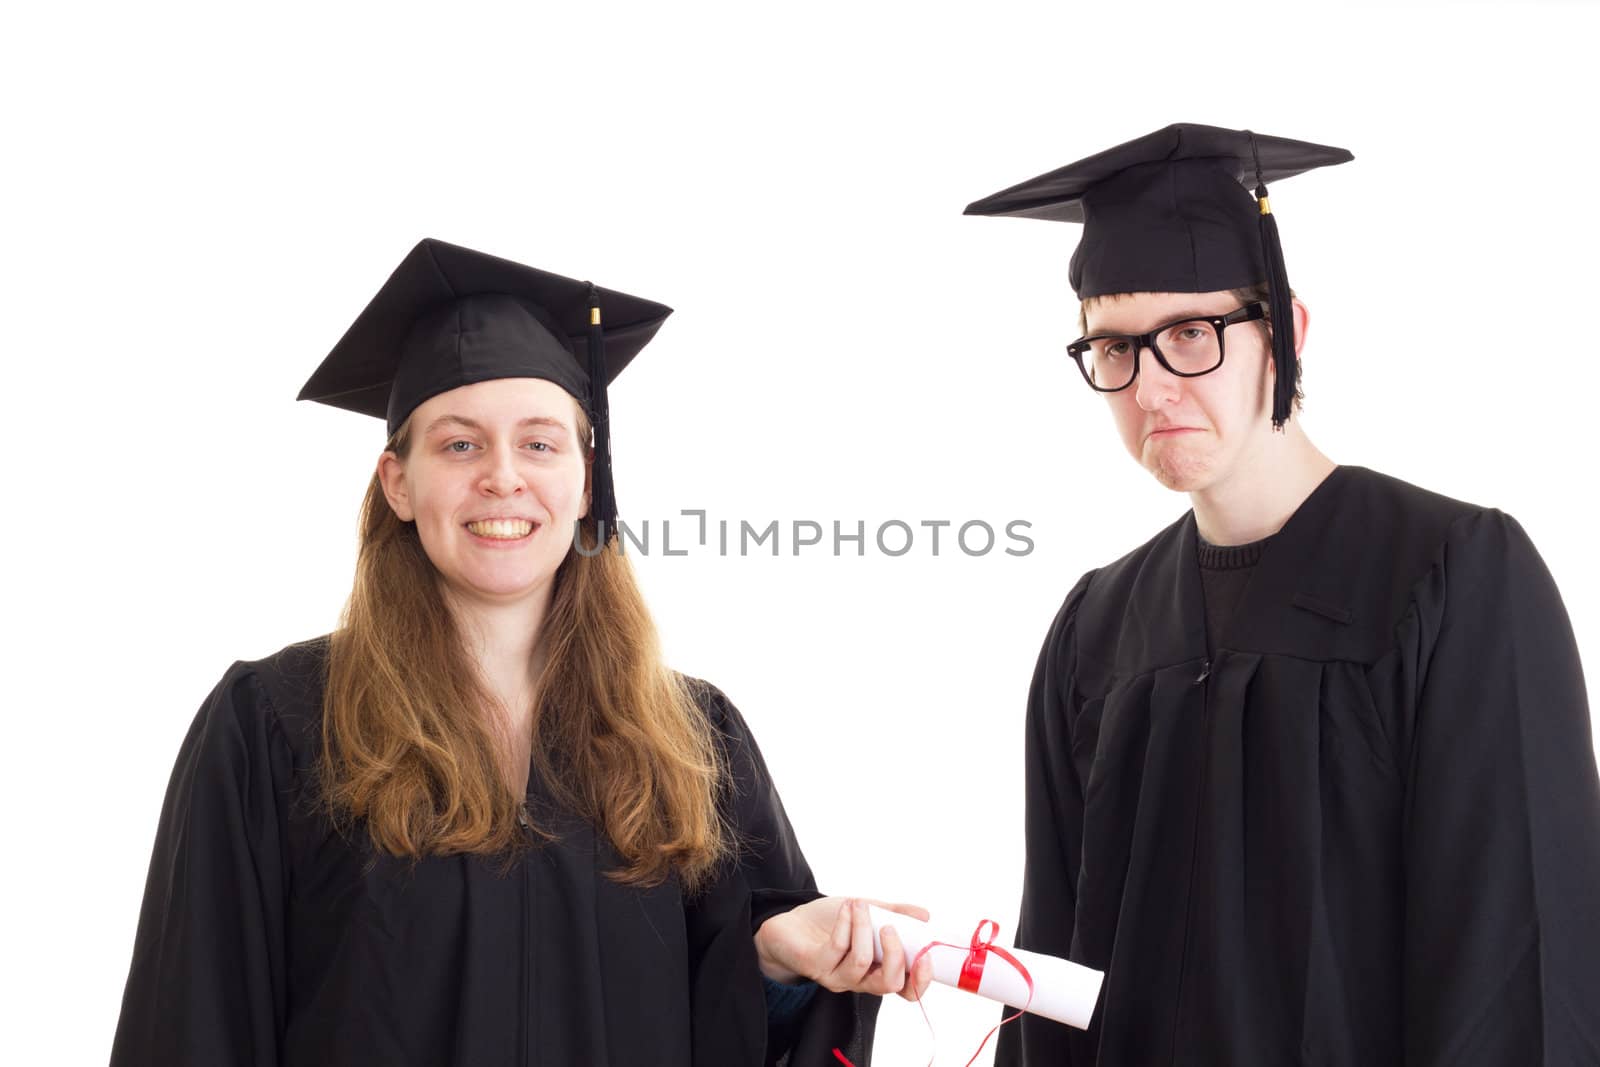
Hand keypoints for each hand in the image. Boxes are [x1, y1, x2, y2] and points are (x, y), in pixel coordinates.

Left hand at [754, 896, 934, 1000]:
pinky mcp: (815, 966)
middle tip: (890, 927)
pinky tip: (846, 908)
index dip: (921, 979)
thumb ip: (896, 915)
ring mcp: (836, 976)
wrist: (789, 925)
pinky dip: (845, 923)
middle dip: (895, 955)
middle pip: (888, 985)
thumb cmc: (830, 923)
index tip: (926, 954)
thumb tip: (925, 916)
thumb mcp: (868, 914)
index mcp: (876, 970)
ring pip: (861, 963)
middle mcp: (858, 980)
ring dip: (865, 928)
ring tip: (860, 904)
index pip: (906, 989)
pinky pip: (837, 947)